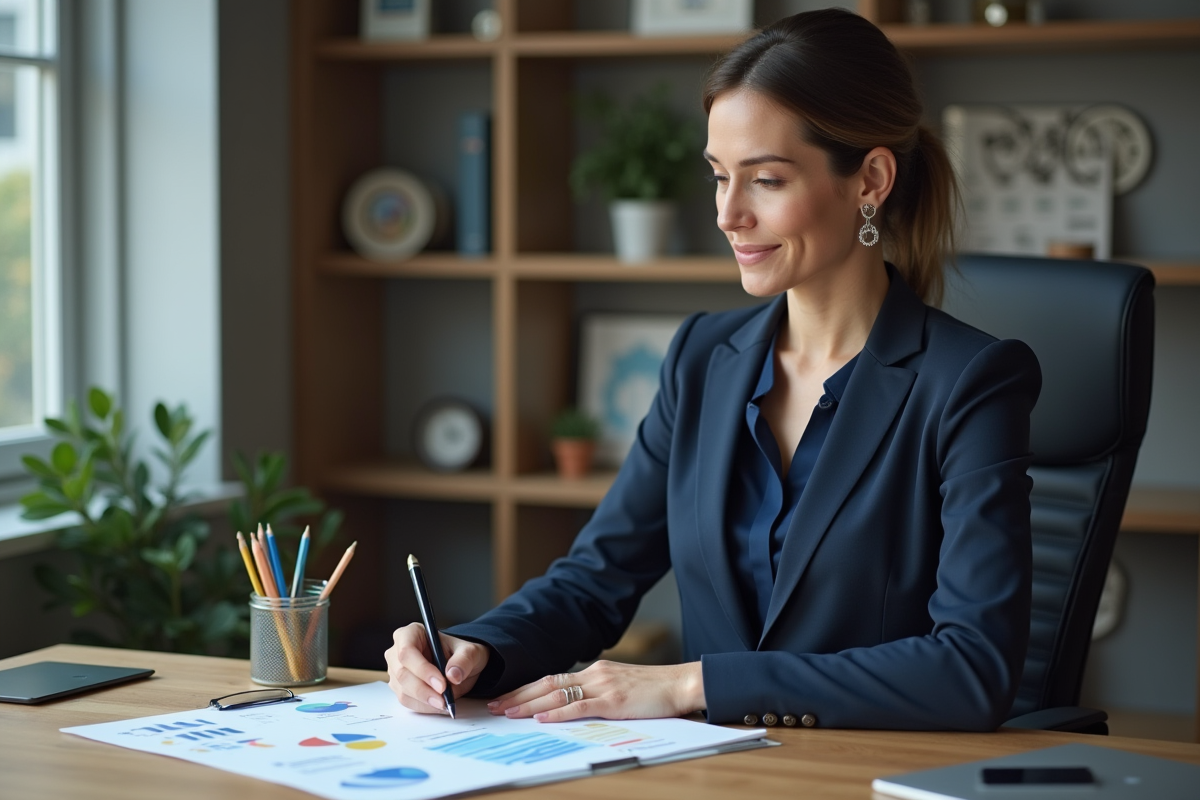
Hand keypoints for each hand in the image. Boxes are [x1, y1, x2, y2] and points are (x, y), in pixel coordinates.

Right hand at [384, 622, 488, 713]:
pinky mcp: (399, 687)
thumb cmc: (459, 653)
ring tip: (444, 703)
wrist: (458, 665)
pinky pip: (407, 701)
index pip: (407, 651)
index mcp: (411, 633)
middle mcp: (398, 651)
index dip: (422, 669)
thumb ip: (464, 660)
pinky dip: (423, 706)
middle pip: (402, 673)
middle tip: (444, 699)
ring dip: (424, 701)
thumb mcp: (470, 651)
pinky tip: (438, 705)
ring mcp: (396, 671)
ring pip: (403, 690)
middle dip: (424, 690)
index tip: (441, 684)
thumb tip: (453, 675)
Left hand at [487, 660, 704, 722]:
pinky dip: (558, 713)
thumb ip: (599, 692)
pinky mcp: (613, 701)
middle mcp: (594, 674)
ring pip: (557, 694)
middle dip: (519, 695)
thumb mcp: (621, 686)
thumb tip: (575, 704)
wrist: (681, 683)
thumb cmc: (655, 690)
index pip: (552, 678)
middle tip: (496, 705)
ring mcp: (603, 686)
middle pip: (547, 684)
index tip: (507, 697)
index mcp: (595, 671)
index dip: (527, 688)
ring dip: (530, 704)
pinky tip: (542, 717)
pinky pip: (580, 706)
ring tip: (509, 712)